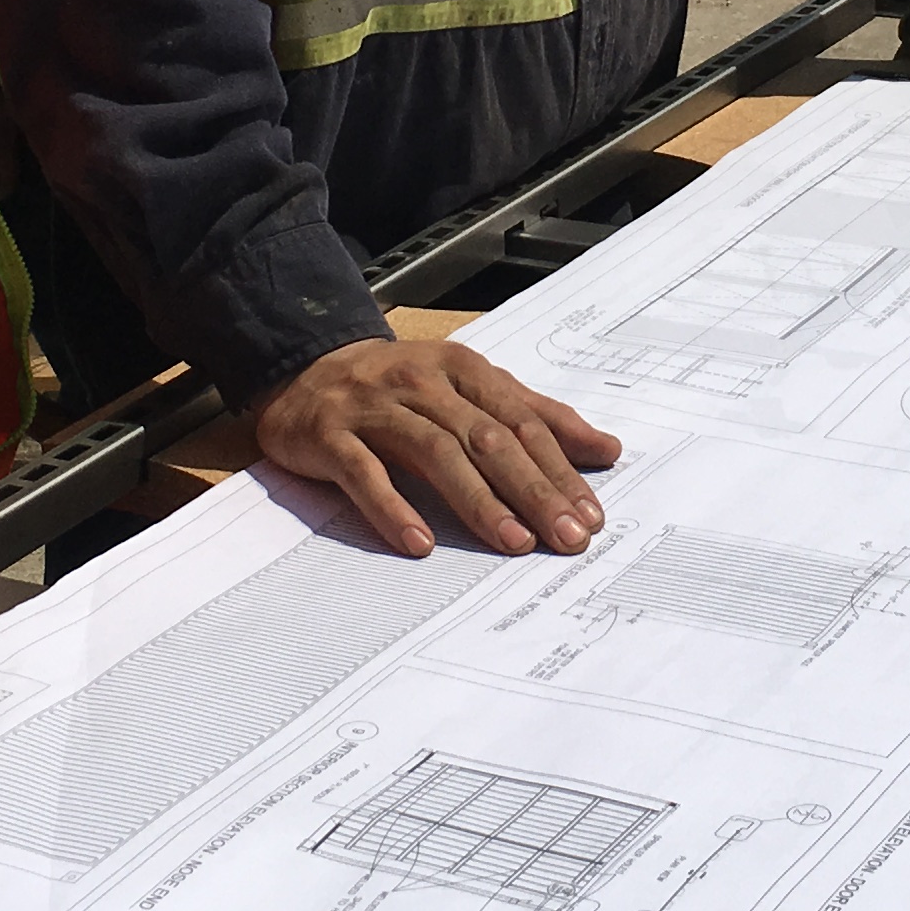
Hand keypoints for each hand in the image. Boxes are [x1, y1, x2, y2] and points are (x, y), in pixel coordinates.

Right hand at [251, 337, 619, 559]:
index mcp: (462, 370)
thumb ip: (534, 416)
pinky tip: (419, 542)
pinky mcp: (330, 436)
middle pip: (488, 438)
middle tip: (567, 536)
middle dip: (533, 490)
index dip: (559, 468)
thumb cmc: (398, 388)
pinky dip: (392, 507)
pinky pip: (364, 473)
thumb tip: (605, 448)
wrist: (303, 368)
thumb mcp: (468, 389)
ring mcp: (374, 409)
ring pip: (435, 453)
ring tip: (513, 542)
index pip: (522, 422)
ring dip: (478, 501)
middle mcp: (422, 385)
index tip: (591, 514)